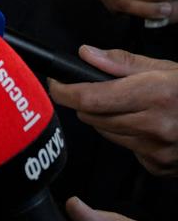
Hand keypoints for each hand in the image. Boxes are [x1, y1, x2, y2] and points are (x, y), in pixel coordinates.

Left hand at [48, 45, 177, 175]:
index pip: (89, 98)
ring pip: (107, 134)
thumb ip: (122, 62)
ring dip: (107, 120)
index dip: (64, 91)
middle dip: (87, 102)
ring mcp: (158, 150)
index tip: (55, 84)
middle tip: (100, 91)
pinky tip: (147, 127)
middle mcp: (154, 125)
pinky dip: (129, 138)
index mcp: (153, 95)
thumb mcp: (165, 67)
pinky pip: (128, 151)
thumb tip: (87, 54)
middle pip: (92, 117)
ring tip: (130, 107)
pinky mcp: (161, 166)